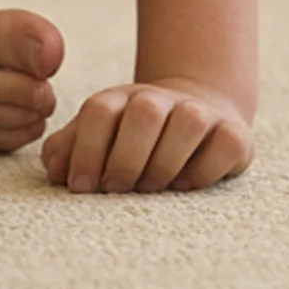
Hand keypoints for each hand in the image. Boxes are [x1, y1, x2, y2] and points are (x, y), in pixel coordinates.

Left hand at [40, 76, 252, 193]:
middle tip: (116, 189)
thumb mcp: (100, 137)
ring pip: (187, 123)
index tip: (80, 187)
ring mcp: (199, 112)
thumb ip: (69, 150)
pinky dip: (203, 170)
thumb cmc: (136, 138)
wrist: (196, 114)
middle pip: (144, 113)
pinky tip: (185, 187)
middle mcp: (160, 99)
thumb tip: (56, 172)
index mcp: (121, 99)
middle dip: (125, 157)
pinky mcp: (233, 132)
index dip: (85, 150)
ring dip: (164, 162)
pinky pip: (223, 146)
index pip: (99, 111)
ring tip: (150, 189)